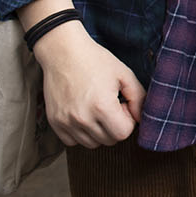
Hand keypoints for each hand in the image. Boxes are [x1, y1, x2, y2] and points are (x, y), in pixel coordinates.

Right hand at [31, 21, 145, 147]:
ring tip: (96, 108)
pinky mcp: (54, 123)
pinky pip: (72, 141)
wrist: (64, 52)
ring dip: (98, 131)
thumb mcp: (125, 74)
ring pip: (91, 143)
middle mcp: (82, 118)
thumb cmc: (96, 60)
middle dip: (114, 125)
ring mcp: (66, 122)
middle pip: (108, 140)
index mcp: (102, 106)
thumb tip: (142, 119)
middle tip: (110, 104)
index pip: (123, 134)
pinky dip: (80, 133)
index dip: (127, 120)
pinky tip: (83, 113)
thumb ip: (138, 98)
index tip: (121, 104)